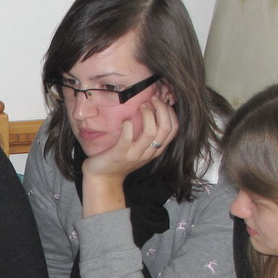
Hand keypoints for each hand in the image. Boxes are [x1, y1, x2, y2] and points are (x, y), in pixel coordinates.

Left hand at [80, 95, 179, 217]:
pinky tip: (126, 121)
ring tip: (141, 106)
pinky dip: (128, 127)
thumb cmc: (120, 160)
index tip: (161, 101)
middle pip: (165, 129)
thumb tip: (153, 109)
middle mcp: (148, 153)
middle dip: (162, 109)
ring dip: (148, 115)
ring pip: (151, 133)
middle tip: (152, 99)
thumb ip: (148, 135)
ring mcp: (134, 154)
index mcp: (155, 149)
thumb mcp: (140, 148)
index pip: (173, 129)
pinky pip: (127, 138)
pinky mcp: (120, 154)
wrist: (103, 179)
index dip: (170, 112)